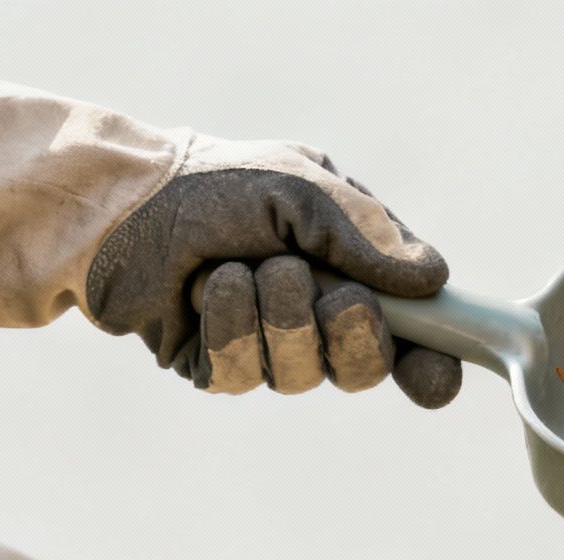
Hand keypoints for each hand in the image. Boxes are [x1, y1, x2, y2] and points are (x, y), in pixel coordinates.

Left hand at [0, 76, 460, 408]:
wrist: (128, 198)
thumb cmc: (223, 183)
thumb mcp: (306, 191)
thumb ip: (370, 236)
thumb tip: (435, 280)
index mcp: (357, 278)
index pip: (415, 343)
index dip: (431, 367)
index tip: (434, 373)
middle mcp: (319, 322)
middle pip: (365, 369)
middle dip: (351, 330)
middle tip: (329, 291)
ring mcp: (269, 350)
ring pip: (302, 373)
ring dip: (276, 312)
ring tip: (241, 266)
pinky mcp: (217, 369)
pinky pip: (242, 372)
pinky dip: (228, 322)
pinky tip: (207, 288)